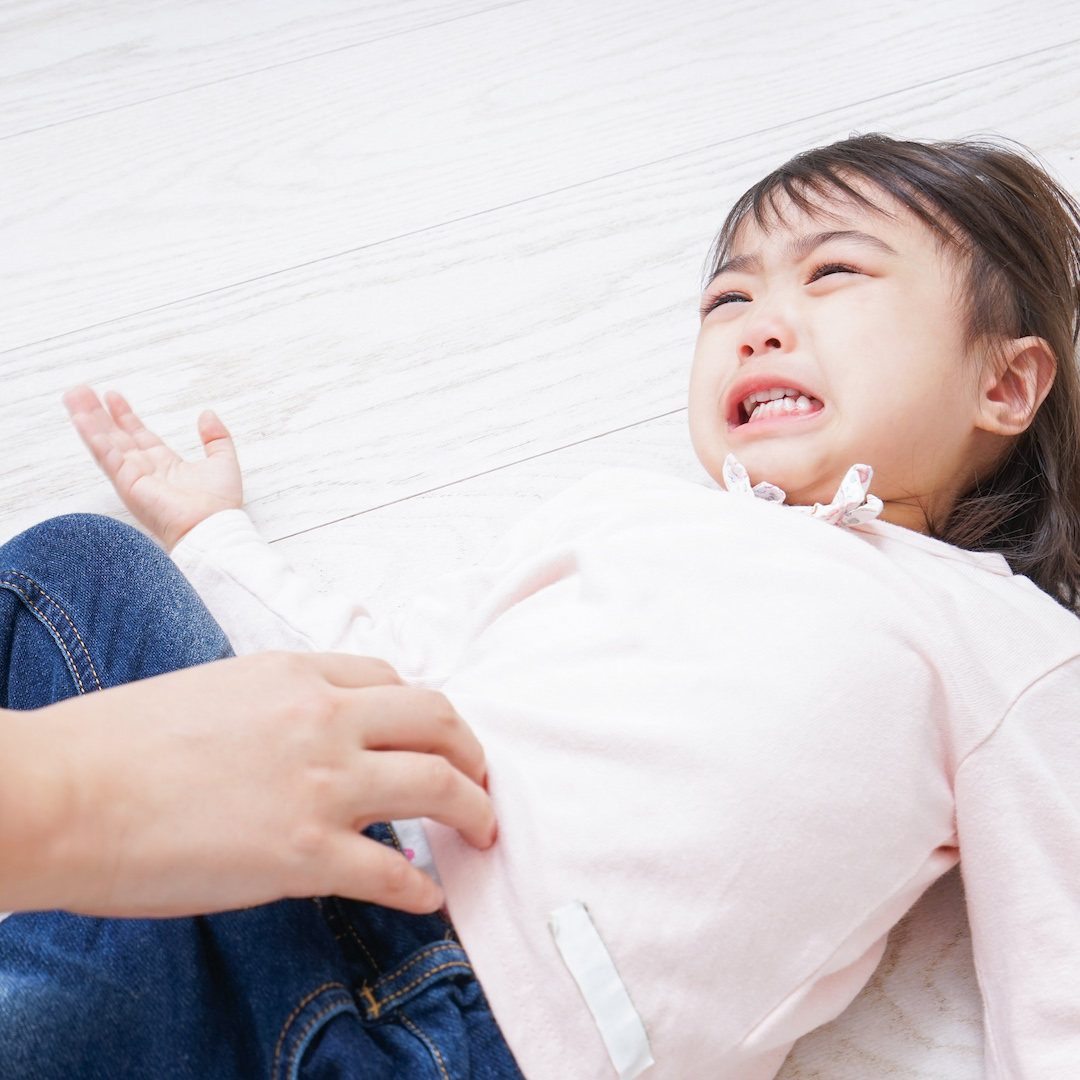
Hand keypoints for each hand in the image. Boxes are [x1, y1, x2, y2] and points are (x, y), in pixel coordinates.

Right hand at [0, 653, 494, 916]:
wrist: (65, 791)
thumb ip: (279, 705)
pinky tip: (428, 898)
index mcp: (298, 674)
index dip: (424, 713)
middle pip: (439, 721)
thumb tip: (313, 734)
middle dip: (472, 752)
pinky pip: (393, 873)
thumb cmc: (119, 743)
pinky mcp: (306, 854)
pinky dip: (422, 890)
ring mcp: (322, 784)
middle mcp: (325, 719)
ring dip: (475, 811)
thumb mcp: (218, 691)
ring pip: (439, 786)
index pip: (394, 681)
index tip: (434, 736)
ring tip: (483, 832)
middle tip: (480, 777)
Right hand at [64, 385, 241, 549]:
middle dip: (98, 413)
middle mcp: (146, 469)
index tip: (112, 396)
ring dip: (88, 420)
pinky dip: (93, 437)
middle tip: (81, 392)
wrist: (213, 528)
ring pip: (105, 443)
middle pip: (116, 436)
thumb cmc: (220, 506)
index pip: (139, 435)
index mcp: (166, 464)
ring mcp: (134, 477)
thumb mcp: (223, 460)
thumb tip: (207, 414)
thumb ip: (216, 436)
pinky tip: (81, 420)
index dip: (125, 415)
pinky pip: (107, 456)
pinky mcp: (128, 484)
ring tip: (73, 397)